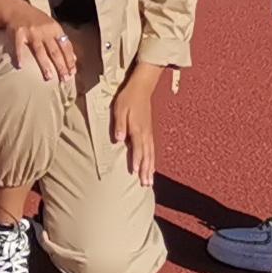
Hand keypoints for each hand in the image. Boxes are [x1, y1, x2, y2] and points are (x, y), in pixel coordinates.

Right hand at [7, 4, 77, 84]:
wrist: (17, 9)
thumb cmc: (36, 20)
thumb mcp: (52, 26)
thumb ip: (62, 40)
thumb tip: (73, 58)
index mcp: (55, 29)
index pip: (65, 47)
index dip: (69, 60)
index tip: (72, 73)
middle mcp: (45, 31)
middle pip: (54, 51)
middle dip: (61, 66)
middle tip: (64, 79)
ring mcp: (31, 32)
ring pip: (40, 51)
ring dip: (45, 65)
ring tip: (48, 77)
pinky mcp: (18, 33)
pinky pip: (19, 47)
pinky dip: (19, 56)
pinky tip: (20, 66)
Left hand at [109, 65, 172, 185]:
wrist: (142, 88)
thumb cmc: (128, 98)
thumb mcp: (119, 109)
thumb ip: (119, 124)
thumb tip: (118, 139)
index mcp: (137, 128)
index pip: (138, 148)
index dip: (137, 161)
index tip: (136, 173)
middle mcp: (145, 133)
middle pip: (147, 155)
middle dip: (146, 170)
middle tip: (146, 184)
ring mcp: (149, 132)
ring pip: (151, 154)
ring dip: (151, 168)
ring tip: (149, 181)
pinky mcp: (149, 131)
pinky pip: (152, 149)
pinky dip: (153, 160)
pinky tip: (152, 167)